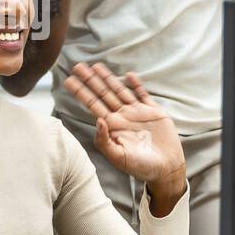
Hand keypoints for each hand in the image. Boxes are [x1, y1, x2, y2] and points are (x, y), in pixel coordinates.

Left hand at [63, 62, 185, 200]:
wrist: (166, 169)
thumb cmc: (140, 167)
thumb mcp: (118, 157)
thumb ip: (104, 141)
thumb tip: (97, 120)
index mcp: (112, 126)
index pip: (92, 105)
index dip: (81, 92)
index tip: (69, 80)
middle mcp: (122, 116)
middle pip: (103, 94)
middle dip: (90, 80)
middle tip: (77, 66)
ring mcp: (137, 112)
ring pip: (119, 90)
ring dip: (109, 78)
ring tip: (96, 66)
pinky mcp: (154, 112)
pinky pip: (143, 94)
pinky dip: (136, 84)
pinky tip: (129, 74)